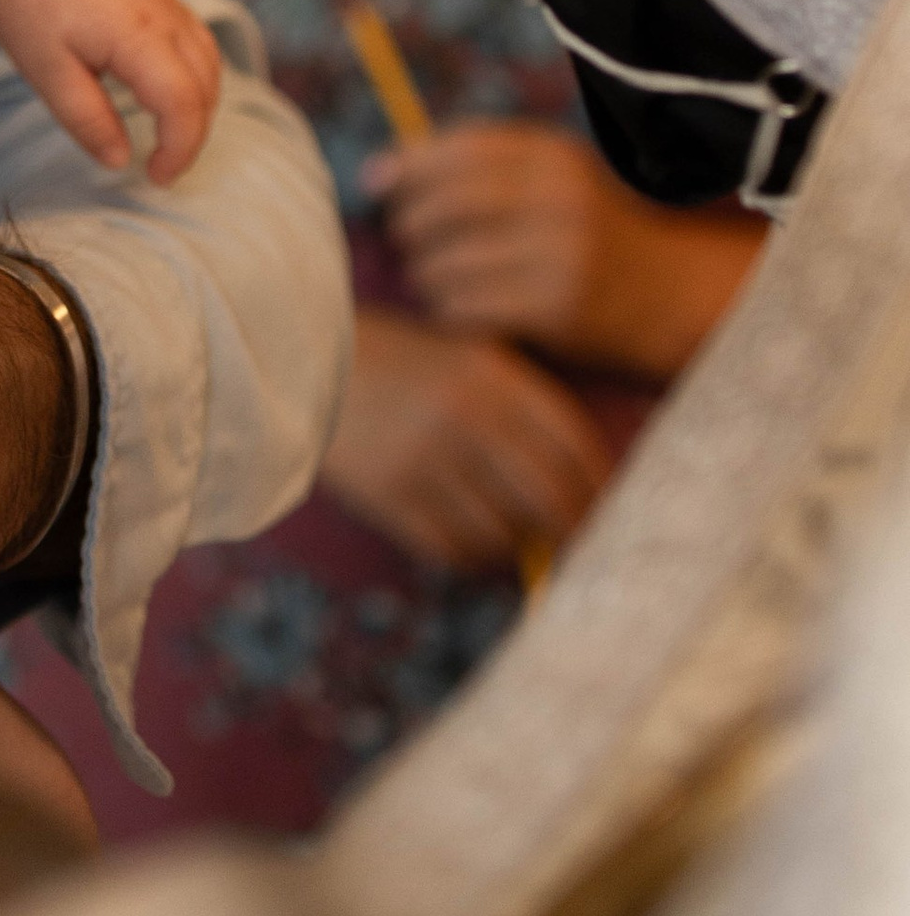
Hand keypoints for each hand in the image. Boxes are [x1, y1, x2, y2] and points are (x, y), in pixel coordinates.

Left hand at [0, 0, 221, 184]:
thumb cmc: (30, 7)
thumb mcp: (48, 74)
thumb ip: (88, 122)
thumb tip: (121, 162)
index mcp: (138, 35)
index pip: (183, 104)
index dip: (179, 149)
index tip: (156, 178)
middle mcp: (166, 16)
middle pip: (207, 87)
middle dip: (192, 136)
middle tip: (160, 168)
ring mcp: (169, 1)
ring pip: (211, 63)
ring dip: (199, 107)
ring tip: (167, 138)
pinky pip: (199, 42)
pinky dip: (197, 78)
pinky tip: (169, 96)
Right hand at [322, 307, 610, 573]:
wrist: (304, 358)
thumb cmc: (402, 361)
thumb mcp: (470, 360)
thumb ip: (524, 410)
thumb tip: (582, 489)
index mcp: (496, 376)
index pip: (576, 449)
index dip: (601, 491)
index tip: (612, 515)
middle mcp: (469, 417)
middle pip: (549, 499)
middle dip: (571, 532)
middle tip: (577, 549)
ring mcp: (427, 458)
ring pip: (502, 532)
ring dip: (516, 546)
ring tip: (514, 541)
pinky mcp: (390, 493)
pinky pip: (453, 549)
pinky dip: (471, 557)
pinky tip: (471, 543)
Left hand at [373, 126, 762, 379]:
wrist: (669, 292)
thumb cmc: (586, 229)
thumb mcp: (549, 178)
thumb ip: (474, 166)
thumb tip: (375, 172)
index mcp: (552, 157)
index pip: (454, 149)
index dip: (404, 164)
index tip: (375, 182)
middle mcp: (556, 200)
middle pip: (439, 207)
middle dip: (408, 224)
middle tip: (410, 239)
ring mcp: (558, 255)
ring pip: (442, 263)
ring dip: (425, 273)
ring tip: (439, 275)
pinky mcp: (555, 309)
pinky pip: (464, 307)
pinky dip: (450, 308)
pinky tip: (464, 306)